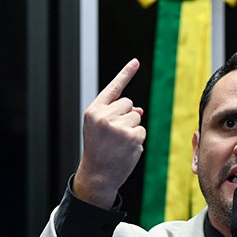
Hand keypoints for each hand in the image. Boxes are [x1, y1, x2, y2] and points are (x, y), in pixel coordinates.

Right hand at [73, 58, 145, 208]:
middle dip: (126, 117)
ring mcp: (119, 126)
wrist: (97, 174)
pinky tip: (125, 149)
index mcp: (94, 111)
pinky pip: (142, 131)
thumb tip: (139, 110)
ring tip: (118, 143)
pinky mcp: (132, 137)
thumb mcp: (100, 128)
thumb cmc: (98, 150)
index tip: (136, 61)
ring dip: (132, 129)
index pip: (113, 88)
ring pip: (137, 117)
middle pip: (128, 104)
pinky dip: (137, 140)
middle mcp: (105, 116)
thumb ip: (115, 115)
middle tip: (113, 135)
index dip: (126, 74)